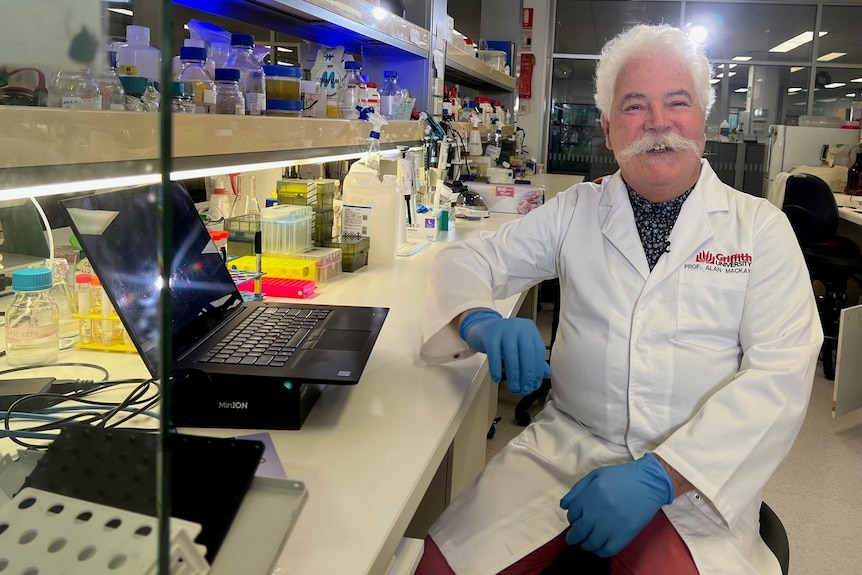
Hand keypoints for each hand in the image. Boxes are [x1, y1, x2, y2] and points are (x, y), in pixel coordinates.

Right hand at [459, 309, 550, 393]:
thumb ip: (534, 358)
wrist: (482, 328)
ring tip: (513, 388)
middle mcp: (519, 327)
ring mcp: (504, 329)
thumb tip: (546, 374)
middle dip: (527, 375)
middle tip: (525, 390)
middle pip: (527, 353)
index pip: (538, 351)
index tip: (535, 385)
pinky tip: (497, 379)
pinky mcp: (490, 335)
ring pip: (511, 356)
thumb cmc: (504, 339)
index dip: (538, 369)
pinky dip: (496, 369)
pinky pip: (494, 355)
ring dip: (514, 375)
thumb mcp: (520, 346)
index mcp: (530, 329)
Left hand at [559, 453, 673, 556]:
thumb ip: (577, 490)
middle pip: (578, 531)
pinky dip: (600, 551)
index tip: (576, 520)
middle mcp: (597, 512)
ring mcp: (611, 525)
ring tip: (587, 542)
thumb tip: (564, 506)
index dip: (572, 518)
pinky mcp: (624, 535)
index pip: (572, 514)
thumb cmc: (621, 477)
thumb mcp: (595, 475)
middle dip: (573, 536)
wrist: (648, 482)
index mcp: (589, 496)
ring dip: (585, 544)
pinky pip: (607, 550)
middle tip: (574, 538)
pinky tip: (599, 547)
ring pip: (591, 543)